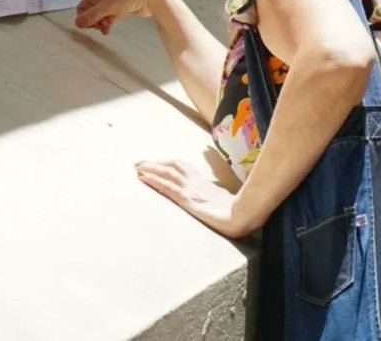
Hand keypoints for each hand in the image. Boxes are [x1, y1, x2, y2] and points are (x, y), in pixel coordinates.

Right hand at [40, 0, 161, 34]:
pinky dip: (103, 25)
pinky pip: (103, 19)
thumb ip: (92, 16)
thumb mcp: (109, 6)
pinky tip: (107, 30)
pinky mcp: (116, 10)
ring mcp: (107, 3)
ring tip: (104, 27)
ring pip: (92, 16)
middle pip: (81, 9)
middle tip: (95, 23)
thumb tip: (78, 24)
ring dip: (95, 23)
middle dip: (85, 18)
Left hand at [136, 159, 250, 237]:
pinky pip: (169, 188)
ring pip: (169, 173)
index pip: (183, 167)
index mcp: (204, 183)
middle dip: (155, 163)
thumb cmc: (236, 212)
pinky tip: (144, 179)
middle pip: (173, 166)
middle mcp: (197, 183)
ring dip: (151, 169)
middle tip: (138, 162)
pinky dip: (155, 181)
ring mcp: (193, 190)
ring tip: (137, 168)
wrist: (243, 218)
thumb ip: (214, 196)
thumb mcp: (223, 201)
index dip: (167, 163)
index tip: (154, 162)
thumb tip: (212, 196)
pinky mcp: (190, 201)